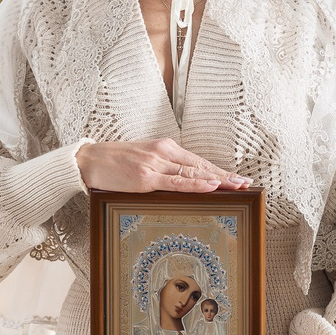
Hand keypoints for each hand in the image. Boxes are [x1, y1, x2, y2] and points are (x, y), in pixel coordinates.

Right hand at [77, 137, 249, 193]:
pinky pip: (176, 182)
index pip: (198, 161)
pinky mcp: (146, 177)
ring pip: (193, 174)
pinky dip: (195, 184)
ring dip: (217, 180)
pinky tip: (210, 186)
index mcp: (165, 147)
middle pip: (201, 166)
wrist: (89, 160)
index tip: (237, 177)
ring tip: (236, 186)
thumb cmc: (116, 162)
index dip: (219, 170)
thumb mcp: (144, 160)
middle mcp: (164, 153)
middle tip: (246, 183)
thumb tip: (184, 182)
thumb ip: (164, 168)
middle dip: (225, 176)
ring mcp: (156, 164)